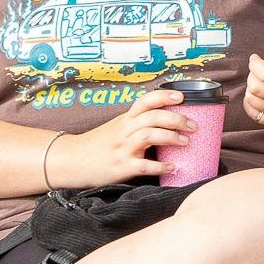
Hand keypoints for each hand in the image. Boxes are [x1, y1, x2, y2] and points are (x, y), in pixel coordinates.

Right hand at [51, 90, 192, 187]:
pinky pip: (144, 166)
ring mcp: (122, 149)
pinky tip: (173, 167)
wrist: (69, 160)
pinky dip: (161, 166)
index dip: (164, 96)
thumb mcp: (116, 128)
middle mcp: (124, 131)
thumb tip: (168, 121)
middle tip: (193, 126)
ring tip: (186, 142)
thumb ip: (137, 124)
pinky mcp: (121, 167)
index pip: (145, 101)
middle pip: (152, 117)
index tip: (181, 96)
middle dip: (177, 119)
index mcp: (124, 119)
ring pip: (149, 136)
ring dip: (171, 137)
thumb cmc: (97, 145)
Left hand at [245, 31, 263, 125]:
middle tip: (258, 71)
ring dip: (251, 90)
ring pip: (253, 100)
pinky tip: (257, 96)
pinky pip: (255, 115)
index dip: (254, 64)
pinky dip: (251, 105)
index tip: (256, 59)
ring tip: (259, 83)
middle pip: (256, 87)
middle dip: (252, 76)